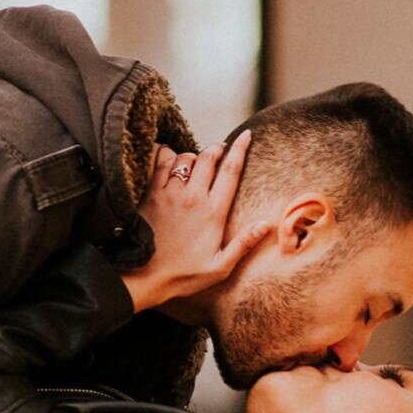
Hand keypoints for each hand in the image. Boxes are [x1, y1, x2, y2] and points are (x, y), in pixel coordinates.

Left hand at [123, 135, 271, 315]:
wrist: (144, 277)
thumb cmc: (184, 275)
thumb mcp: (220, 266)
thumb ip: (244, 243)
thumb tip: (267, 225)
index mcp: (213, 212)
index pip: (230, 171)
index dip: (240, 149)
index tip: (247, 135)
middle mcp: (193, 197)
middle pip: (208, 157)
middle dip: (217, 148)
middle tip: (221, 148)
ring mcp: (169, 194)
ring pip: (185, 158)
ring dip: (193, 155)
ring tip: (197, 162)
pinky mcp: (150, 195)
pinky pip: (160, 162)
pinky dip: (167, 156)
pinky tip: (171, 162)